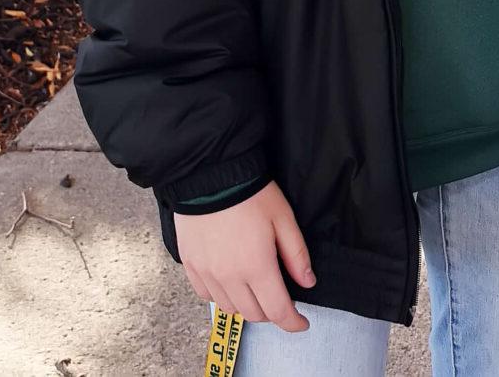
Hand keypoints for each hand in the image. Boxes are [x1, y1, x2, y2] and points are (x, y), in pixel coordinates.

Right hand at [173, 183, 315, 331]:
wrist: (209, 175)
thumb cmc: (250, 193)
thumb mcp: (284, 219)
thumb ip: (296, 255)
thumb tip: (307, 282)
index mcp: (256, 267)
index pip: (277, 311)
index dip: (293, 323)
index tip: (301, 323)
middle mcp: (229, 277)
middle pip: (254, 314)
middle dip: (272, 312)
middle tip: (280, 297)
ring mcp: (207, 273)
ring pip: (230, 308)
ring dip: (247, 305)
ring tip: (256, 288)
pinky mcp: (191, 266)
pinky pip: (207, 296)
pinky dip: (222, 296)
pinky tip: (230, 282)